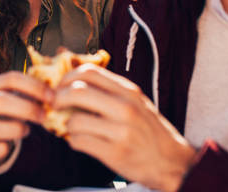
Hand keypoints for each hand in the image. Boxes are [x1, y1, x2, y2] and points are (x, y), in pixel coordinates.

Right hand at [0, 72, 52, 163]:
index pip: (10, 79)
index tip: (52, 97)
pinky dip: (4, 148)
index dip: (34, 86)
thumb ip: (31, 92)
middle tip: (44, 116)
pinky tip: (10, 147)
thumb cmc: (7, 117)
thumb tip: (54, 88)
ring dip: (16, 128)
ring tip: (27, 130)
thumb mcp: (15, 100)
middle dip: (28, 108)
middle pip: (0, 100)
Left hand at [54, 65, 195, 191]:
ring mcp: (121, 131)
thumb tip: (69, 66)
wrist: (171, 161)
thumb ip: (106, 86)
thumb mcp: (133, 100)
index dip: (67, 77)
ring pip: (75, 120)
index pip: (89, 72)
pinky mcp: (115, 153)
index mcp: (128, 91)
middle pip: (78, 91)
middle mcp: (125, 107)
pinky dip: (73, 141)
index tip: (61, 86)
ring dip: (66, 124)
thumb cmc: (147, 129)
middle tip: (56, 105)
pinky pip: (80, 142)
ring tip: (72, 127)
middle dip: (59, 97)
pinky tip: (80, 141)